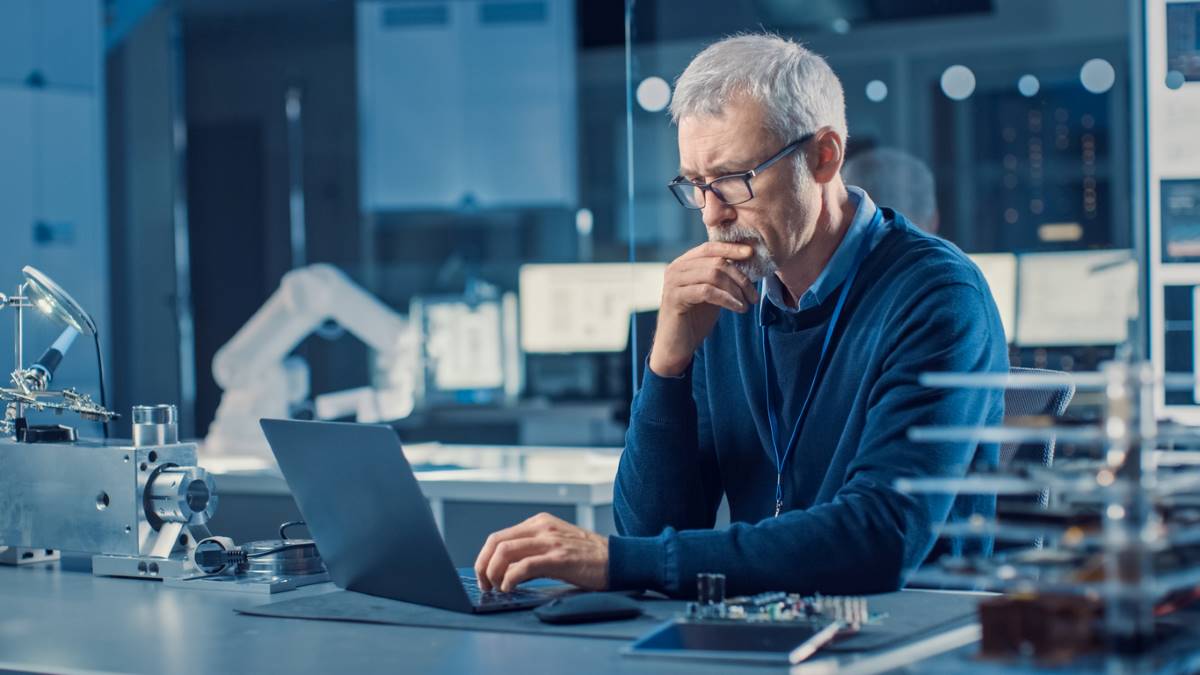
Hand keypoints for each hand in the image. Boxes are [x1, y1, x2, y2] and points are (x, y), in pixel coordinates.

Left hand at [473, 512, 608, 592]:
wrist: (619, 560)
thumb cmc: (588, 558)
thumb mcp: (556, 546)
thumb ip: (533, 553)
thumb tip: (506, 572)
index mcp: (539, 523)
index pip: (498, 537)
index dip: (484, 558)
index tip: (483, 576)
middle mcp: (542, 528)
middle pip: (496, 542)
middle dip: (483, 566)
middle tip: (485, 585)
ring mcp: (551, 541)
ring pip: (505, 551)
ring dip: (493, 573)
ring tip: (497, 588)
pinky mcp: (559, 558)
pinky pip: (524, 566)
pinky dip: (510, 579)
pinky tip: (510, 588)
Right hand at [649, 242, 758, 376]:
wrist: (676, 346)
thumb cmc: (695, 319)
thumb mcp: (712, 293)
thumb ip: (721, 277)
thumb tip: (746, 262)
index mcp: (684, 263)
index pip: (710, 247)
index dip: (731, 248)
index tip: (751, 254)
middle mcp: (676, 268)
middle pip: (715, 262)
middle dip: (740, 278)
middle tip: (753, 295)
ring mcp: (673, 282)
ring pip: (713, 275)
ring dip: (736, 289)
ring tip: (747, 304)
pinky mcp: (675, 298)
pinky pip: (707, 291)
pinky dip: (727, 299)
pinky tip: (738, 308)